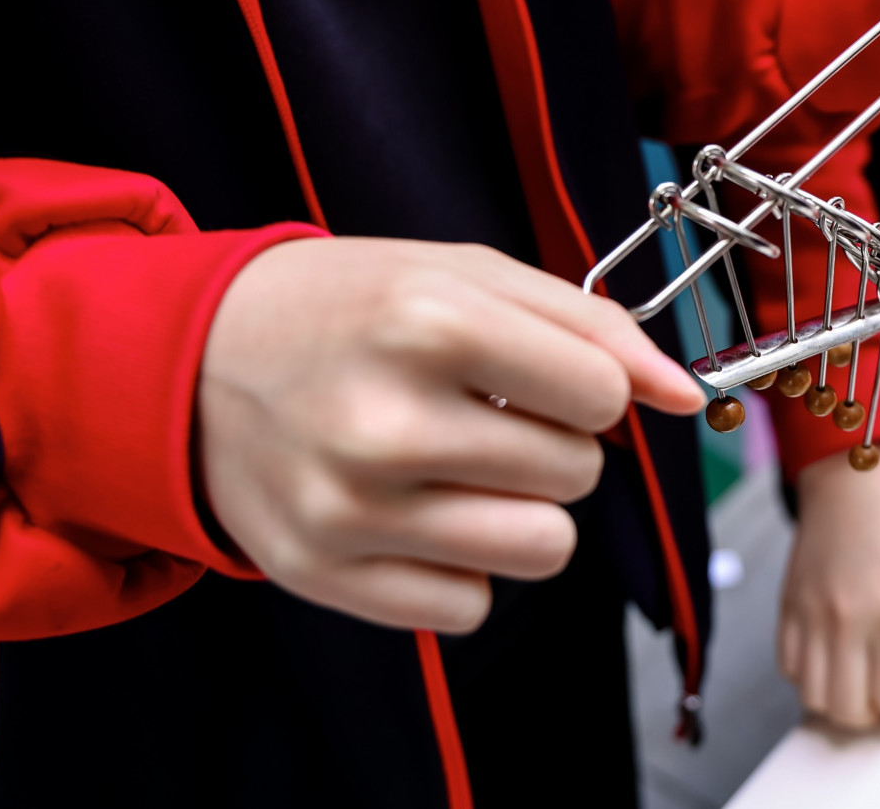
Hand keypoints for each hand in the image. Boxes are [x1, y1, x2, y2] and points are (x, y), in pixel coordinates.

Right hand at [198, 238, 703, 632]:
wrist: (193, 360)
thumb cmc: (348, 310)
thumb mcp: (467, 275)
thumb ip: (591, 326)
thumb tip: (686, 395)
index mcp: (426, 323)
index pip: (602, 395)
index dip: (590, 386)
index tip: (545, 376)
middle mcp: (383, 422)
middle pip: (578, 474)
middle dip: (555, 443)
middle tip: (487, 414)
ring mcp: (348, 508)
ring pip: (543, 548)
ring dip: (525, 510)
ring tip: (462, 467)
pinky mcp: (323, 574)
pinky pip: (472, 605)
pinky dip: (463, 565)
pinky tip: (416, 511)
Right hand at [779, 448, 879, 728]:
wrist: (850, 478)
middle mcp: (850, 621)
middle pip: (848, 710)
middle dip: (868, 714)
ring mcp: (812, 615)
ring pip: (812, 697)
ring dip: (835, 700)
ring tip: (853, 678)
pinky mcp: (787, 607)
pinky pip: (787, 666)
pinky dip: (807, 674)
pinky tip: (827, 655)